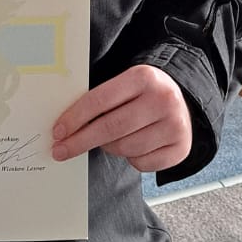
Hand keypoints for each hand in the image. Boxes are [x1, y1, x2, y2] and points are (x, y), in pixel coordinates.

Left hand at [51, 65, 191, 174]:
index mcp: (144, 77)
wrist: (183, 102)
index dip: (75, 118)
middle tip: (60, 151)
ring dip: (109, 147)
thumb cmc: (143, 95)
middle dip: (81, 141)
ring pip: (125, 148)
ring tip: (110, 139)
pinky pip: (141, 164)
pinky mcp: (181, 148)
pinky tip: (134, 145)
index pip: (100, 100)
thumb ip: (101, 100)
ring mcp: (175, 125)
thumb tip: (65, 126)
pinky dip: (131, 159)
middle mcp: (163, 99)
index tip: (58, 132)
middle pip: (111, 128)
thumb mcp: (126, 85)